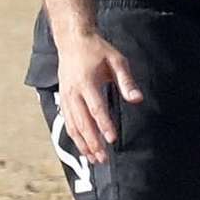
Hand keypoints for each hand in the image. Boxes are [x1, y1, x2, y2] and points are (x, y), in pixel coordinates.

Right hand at [53, 32, 142, 165]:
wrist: (72, 40)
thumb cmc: (98, 50)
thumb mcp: (117, 61)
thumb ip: (126, 82)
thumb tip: (137, 100)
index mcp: (86, 82)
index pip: (96, 108)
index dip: (104, 125)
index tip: (112, 140)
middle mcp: (73, 92)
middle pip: (82, 122)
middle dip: (93, 142)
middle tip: (103, 159)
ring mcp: (65, 97)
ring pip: (73, 126)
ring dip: (83, 144)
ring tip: (94, 160)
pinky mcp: (63, 100)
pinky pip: (68, 122)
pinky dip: (75, 137)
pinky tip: (84, 148)